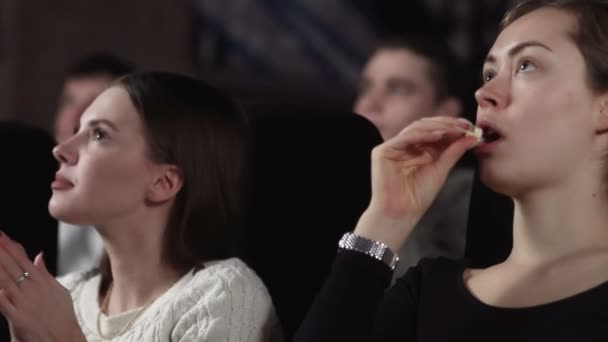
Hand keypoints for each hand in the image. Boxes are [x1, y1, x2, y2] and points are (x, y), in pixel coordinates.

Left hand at [0, 232, 85, 341]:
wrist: (64, 336)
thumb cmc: (61, 314)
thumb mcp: (57, 289)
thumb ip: (45, 272)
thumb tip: (38, 256)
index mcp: (40, 281)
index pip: (22, 259)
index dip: (10, 246)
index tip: (1, 235)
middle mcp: (31, 289)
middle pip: (12, 266)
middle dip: (0, 251)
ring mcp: (24, 302)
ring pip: (5, 281)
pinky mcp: (18, 318)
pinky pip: (6, 306)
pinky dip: (1, 298)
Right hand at [354, 117, 477, 251]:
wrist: (401, 213)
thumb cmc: (418, 196)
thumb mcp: (441, 170)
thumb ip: (453, 152)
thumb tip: (471, 136)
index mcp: (416, 150)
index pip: (434, 131)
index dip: (451, 127)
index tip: (471, 127)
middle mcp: (404, 146)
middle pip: (425, 126)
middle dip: (447, 124)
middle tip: (465, 125)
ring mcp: (392, 147)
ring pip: (416, 128)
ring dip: (438, 127)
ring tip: (456, 129)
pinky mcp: (382, 151)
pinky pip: (405, 138)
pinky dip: (423, 134)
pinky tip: (439, 135)